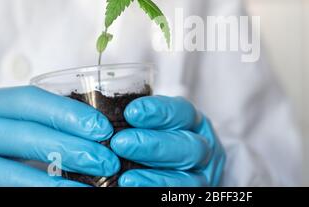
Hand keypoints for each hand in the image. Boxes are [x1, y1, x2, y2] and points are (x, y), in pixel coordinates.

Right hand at [0, 86, 119, 185]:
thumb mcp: (11, 117)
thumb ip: (43, 120)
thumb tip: (96, 132)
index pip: (31, 101)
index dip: (70, 113)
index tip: (102, 127)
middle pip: (30, 137)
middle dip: (74, 149)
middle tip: (107, 161)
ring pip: (19, 174)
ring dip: (62, 183)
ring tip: (94, 186)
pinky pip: (15, 189)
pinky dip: (46, 191)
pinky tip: (72, 192)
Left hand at [110, 95, 225, 186]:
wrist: (172, 170)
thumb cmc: (158, 143)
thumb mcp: (155, 126)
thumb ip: (140, 122)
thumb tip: (104, 115)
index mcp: (195, 124)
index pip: (183, 113)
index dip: (160, 111)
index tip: (131, 112)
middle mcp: (204, 150)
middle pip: (189, 146)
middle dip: (154, 144)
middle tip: (120, 142)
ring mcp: (202, 177)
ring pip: (188, 179)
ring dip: (155, 177)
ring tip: (125, 178)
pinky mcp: (193, 196)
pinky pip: (179, 197)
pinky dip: (155, 190)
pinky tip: (131, 188)